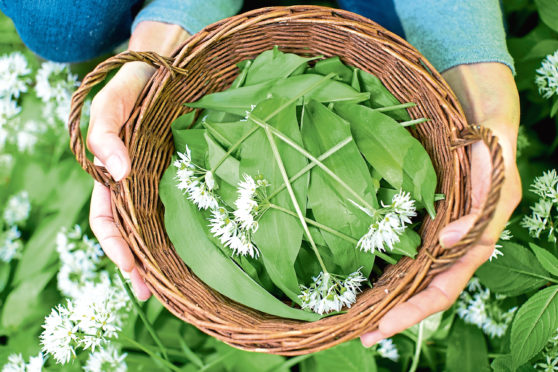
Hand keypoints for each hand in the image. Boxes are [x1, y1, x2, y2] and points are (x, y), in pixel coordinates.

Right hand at [88, 21, 188, 299]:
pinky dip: (190, 231)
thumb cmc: (137, 85)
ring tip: (179, 286)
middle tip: (155, 294)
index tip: (132, 270)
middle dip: (141, 265)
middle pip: (134, 233)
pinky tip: (205, 250)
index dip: (114, 247)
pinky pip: (188, 207)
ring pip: (161, 227)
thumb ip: (105, 133)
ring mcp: (165, 182)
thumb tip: (116, 172)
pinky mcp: (190, 175)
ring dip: (166, 257)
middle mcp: (138, 184)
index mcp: (113, 175)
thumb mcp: (113, 102)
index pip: (106, 220)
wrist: (171, 67)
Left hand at [361, 62, 521, 345]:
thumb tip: (451, 242)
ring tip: (356, 318)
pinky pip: (406, 251)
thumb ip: (480, 204)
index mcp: (476, 239)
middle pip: (425, 291)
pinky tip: (364, 279)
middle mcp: (455, 244)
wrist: (478, 115)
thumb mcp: (492, 166)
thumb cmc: (487, 140)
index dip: (416, 310)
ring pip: (414, 276)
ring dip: (388, 299)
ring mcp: (438, 234)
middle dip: (396, 316)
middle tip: (362, 335)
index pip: (445, 287)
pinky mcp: (424, 219)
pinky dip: (387, 270)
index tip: (383, 326)